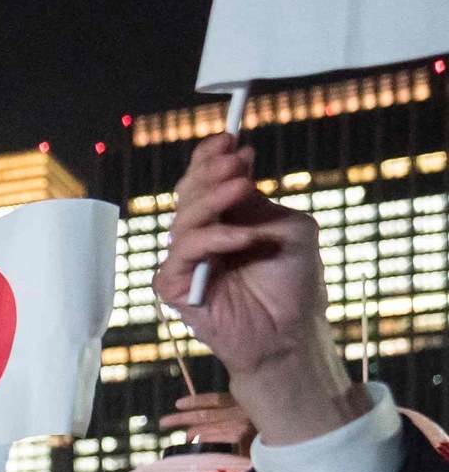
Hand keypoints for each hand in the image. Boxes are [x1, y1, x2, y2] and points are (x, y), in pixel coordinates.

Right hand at [157, 134, 367, 447]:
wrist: (291, 332)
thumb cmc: (293, 284)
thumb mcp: (286, 229)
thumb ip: (258, 203)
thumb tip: (237, 168)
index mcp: (224, 220)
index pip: (204, 182)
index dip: (210, 158)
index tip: (231, 138)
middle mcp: (201, 238)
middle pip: (188, 195)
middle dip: (209, 172)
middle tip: (236, 160)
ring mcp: (187, 262)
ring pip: (183, 220)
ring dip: (212, 199)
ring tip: (243, 185)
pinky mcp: (177, 287)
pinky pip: (183, 255)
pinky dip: (212, 241)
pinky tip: (240, 237)